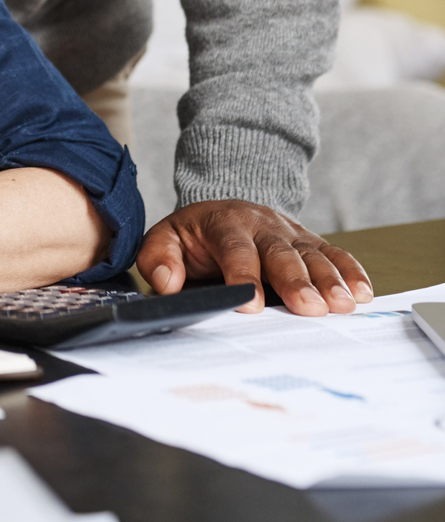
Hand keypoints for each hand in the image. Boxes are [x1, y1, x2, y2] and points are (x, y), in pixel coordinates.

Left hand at [137, 200, 371, 315]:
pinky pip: (333, 254)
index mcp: (224, 222)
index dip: (243, 274)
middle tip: (310, 308)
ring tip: (342, 305)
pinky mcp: (309, 242)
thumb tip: (166, 281)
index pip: (235, 248)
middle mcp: (261, 223)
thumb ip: (159, 259)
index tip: (250, 303)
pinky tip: (362, 293)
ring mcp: (289, 232)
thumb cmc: (192, 237)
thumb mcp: (164, 240)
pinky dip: (350, 272)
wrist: (219, 213)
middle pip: (281, 252)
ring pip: (312, 253)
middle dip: (296, 280)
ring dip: (330, 279)